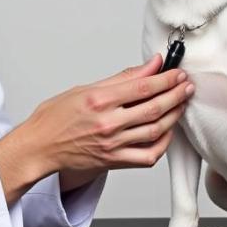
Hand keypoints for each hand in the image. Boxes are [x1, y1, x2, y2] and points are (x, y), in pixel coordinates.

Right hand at [0, 55, 194, 204]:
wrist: (39, 147)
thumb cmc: (56, 118)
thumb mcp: (85, 89)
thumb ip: (121, 78)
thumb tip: (150, 66)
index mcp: (99, 101)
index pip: (143, 86)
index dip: (166, 78)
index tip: (177, 72)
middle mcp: (107, 123)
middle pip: (153, 107)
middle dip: (175, 94)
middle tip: (186, 85)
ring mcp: (112, 145)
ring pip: (155, 130)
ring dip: (174, 115)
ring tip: (182, 103)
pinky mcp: (114, 161)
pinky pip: (148, 155)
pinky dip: (162, 143)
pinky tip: (167, 131)